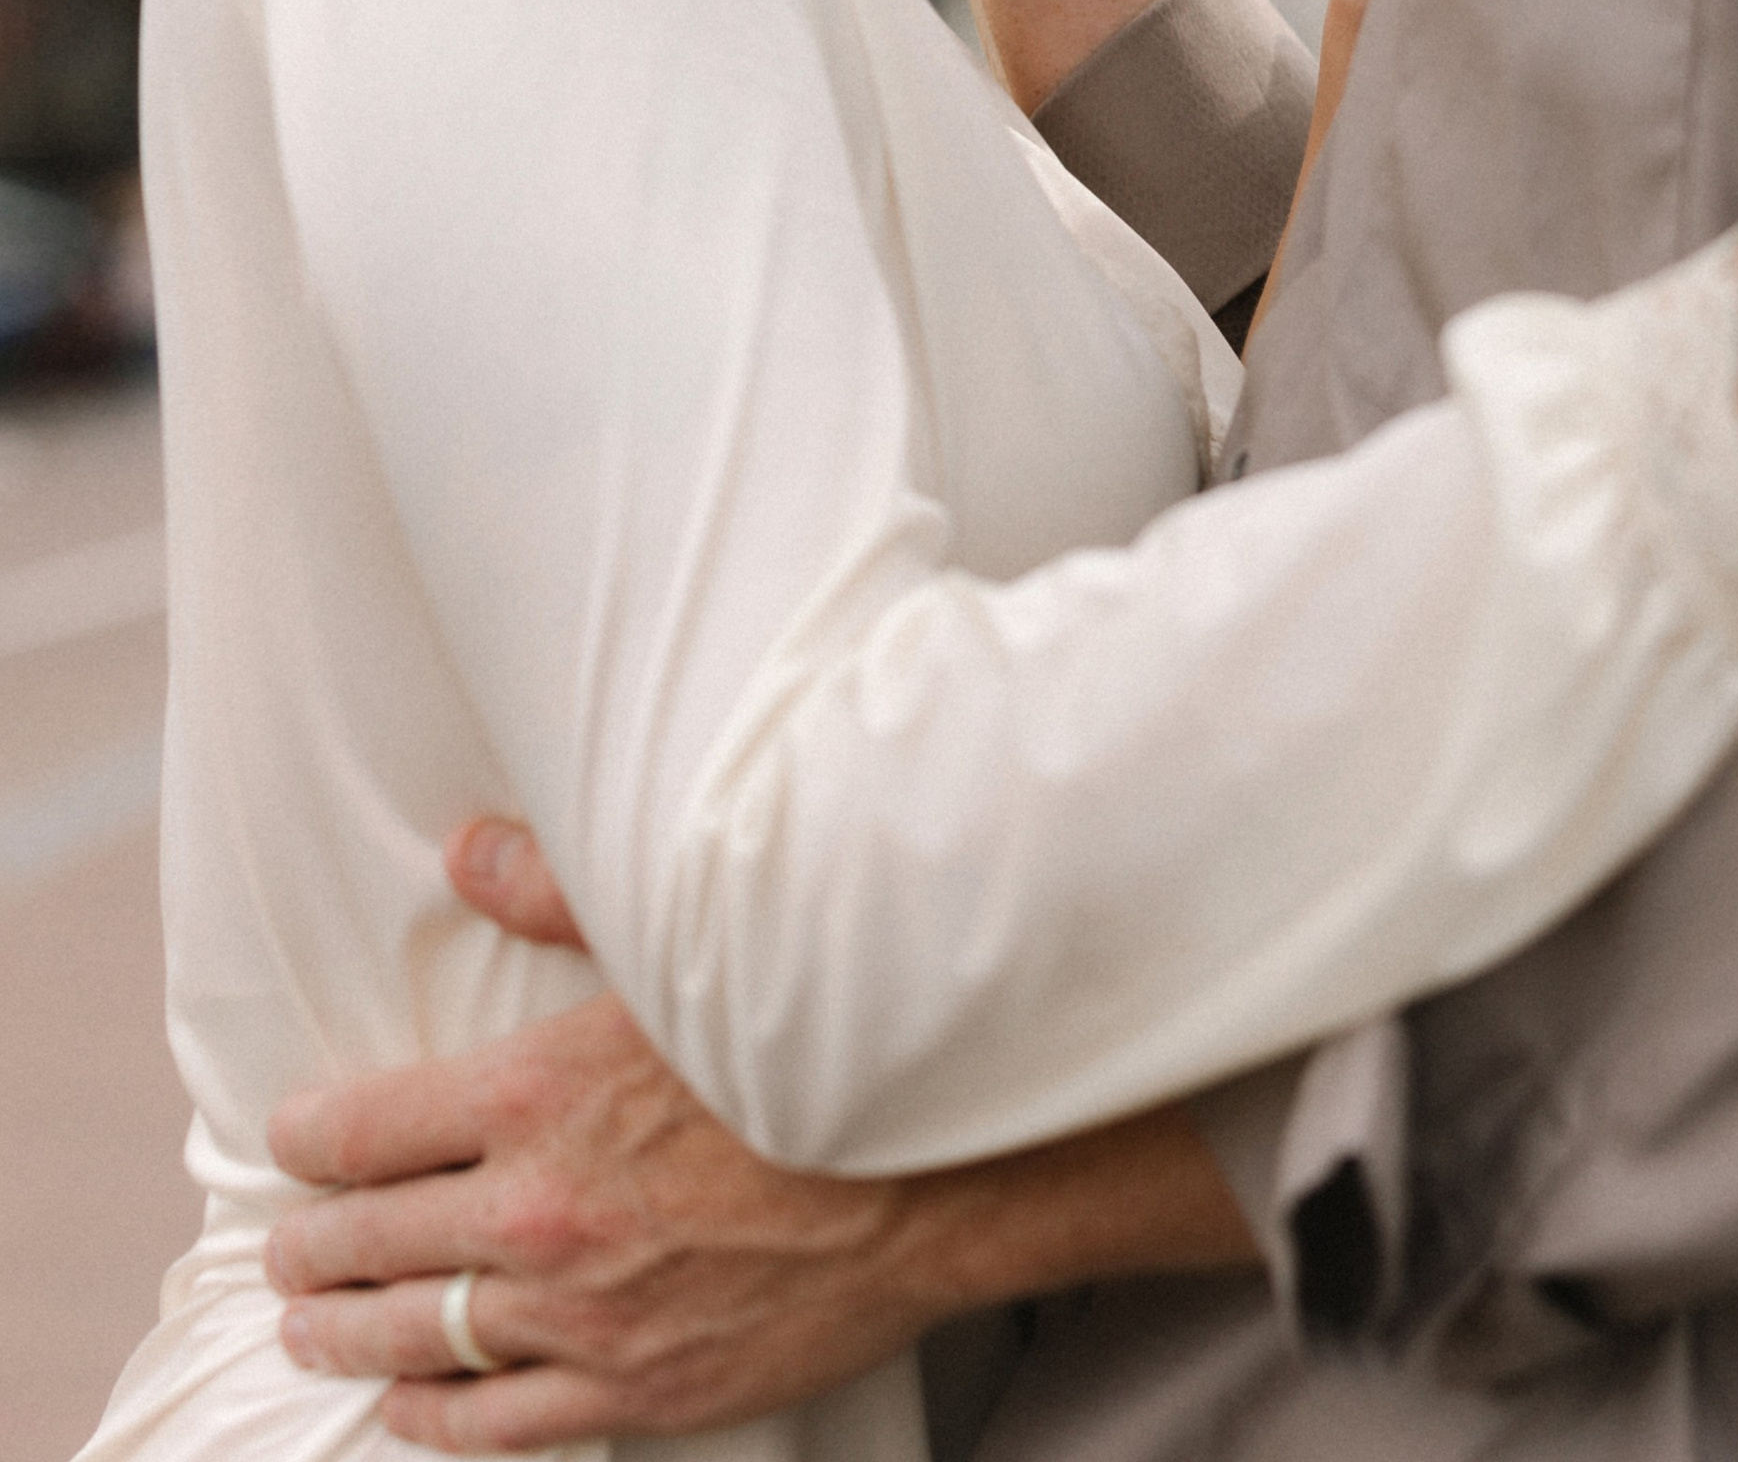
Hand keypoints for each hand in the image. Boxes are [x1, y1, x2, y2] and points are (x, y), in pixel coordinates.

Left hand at [264, 833, 1251, 1452]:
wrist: (935, 1172)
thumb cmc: (816, 1039)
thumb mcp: (686, 942)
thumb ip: (562, 893)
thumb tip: (470, 850)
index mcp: (535, 1093)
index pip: (363, 1128)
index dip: (309, 1135)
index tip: (293, 1137)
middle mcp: (535, 1211)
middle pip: (368, 1241)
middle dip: (310, 1242)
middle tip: (286, 1246)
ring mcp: (577, 1313)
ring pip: (411, 1337)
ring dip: (345, 1332)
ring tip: (312, 1326)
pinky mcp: (631, 1386)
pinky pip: (489, 1423)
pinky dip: (429, 1415)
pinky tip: (406, 1402)